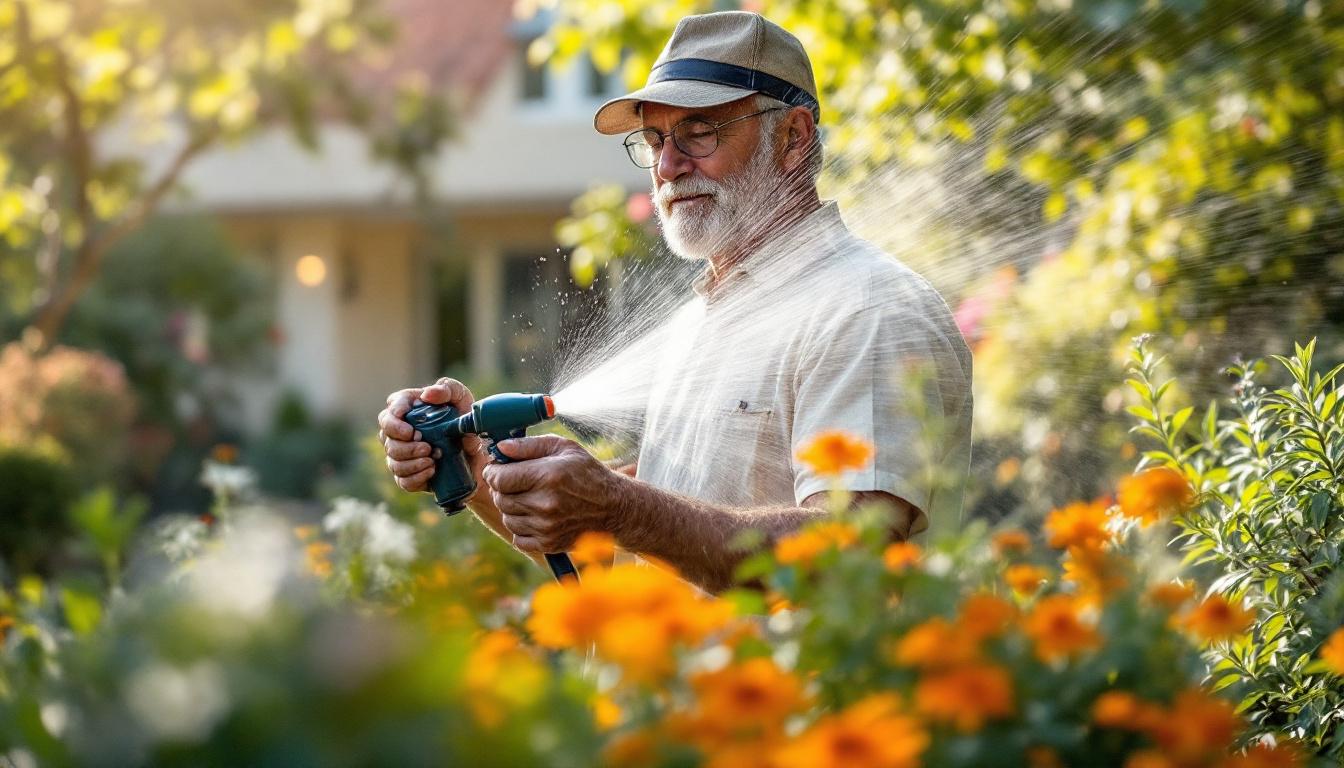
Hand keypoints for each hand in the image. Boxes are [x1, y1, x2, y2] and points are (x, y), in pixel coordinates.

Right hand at [377, 378, 489, 499]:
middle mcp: (401, 431)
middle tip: (426, 446)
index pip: (391, 408)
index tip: (409, 429)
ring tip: (434, 458)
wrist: (481, 455)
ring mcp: (403, 454)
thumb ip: (448, 389)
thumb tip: (426, 394)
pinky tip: (431, 470)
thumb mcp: (463, 400)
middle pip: (386, 437)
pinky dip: (416, 477)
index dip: (394, 419)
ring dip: (412, 462)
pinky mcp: (410, 475)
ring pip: (393, 461)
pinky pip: (403, 481)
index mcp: (410, 408)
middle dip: (404, 445)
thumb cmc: (466, 421)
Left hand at [483, 435, 621, 554]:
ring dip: (511, 507)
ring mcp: (547, 527)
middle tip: (513, 481)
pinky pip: (517, 537)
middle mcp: (546, 504)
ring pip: (507, 518)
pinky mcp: (548, 544)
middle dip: (501, 488)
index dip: (492, 472)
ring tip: (528, 497)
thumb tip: (500, 448)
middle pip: (500, 498)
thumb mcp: (564, 448)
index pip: (499, 479)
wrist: (614, 508)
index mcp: (548, 477)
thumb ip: (529, 445)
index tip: (496, 469)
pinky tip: (535, 515)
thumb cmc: (588, 473)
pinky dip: (521, 527)